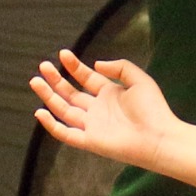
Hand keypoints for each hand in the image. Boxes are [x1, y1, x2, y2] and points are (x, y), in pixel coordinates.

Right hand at [30, 49, 175, 166]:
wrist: (159, 137)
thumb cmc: (154, 110)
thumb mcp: (139, 80)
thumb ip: (119, 67)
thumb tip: (95, 63)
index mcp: (109, 94)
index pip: (85, 78)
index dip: (74, 66)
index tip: (63, 54)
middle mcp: (97, 109)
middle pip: (70, 93)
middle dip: (56, 80)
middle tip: (43, 66)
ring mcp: (92, 125)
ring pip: (64, 110)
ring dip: (49, 96)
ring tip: (35, 81)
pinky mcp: (89, 141)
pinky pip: (65, 134)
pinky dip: (51, 125)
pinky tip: (40, 112)